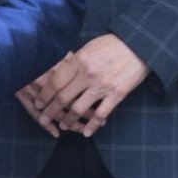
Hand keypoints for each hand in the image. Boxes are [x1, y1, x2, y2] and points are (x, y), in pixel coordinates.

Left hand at [26, 34, 147, 136]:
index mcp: (80, 60)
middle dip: (51, 110)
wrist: (139, 45)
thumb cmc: (113, 44)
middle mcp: (88, 74)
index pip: (56, 81)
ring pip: (79, 108)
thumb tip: (60, 71)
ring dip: (68, 120)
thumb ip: (75, 60)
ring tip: (63, 125)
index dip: (45, 94)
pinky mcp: (117, 94)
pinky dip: (92, 126)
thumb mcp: (90, 47)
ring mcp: (103, 85)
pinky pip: (101, 114)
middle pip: (63, 97)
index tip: (38, 102)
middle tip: (43, 118)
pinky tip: (86, 132)